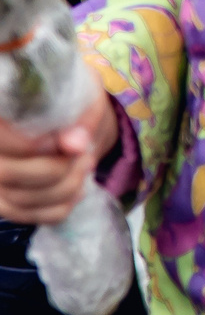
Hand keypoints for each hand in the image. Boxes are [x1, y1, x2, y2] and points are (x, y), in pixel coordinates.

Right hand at [0, 83, 113, 225]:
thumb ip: (82, 118)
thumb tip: (75, 144)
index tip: (70, 143)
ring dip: (65, 187)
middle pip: (7, 174)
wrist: (73, 120)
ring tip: (86, 166)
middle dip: (56, 170)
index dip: (33, 146)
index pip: (2, 141)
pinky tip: (79, 189)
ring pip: (20, 199)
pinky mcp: (4, 203)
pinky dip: (61, 207)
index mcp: (3, 118)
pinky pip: (29, 216)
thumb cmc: (74, 102)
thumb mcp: (86, 98)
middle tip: (86, 156)